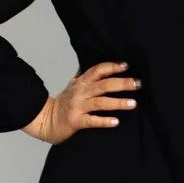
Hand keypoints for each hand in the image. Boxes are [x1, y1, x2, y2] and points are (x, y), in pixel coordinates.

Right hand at [23, 62, 139, 144]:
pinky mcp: (76, 121)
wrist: (45, 120)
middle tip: (138, 84)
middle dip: (122, 84)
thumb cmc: (63, 103)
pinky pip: (92, 121)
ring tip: (133, 103)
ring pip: (100, 102)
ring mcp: (77, 107)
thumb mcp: (73, 86)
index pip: (97, 70)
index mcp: (81, 83)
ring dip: (118, 102)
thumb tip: (93, 61)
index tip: (126, 66)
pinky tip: (116, 121)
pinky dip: (104, 121)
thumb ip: (84, 75)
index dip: (111, 67)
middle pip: (103, 85)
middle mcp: (80, 93)